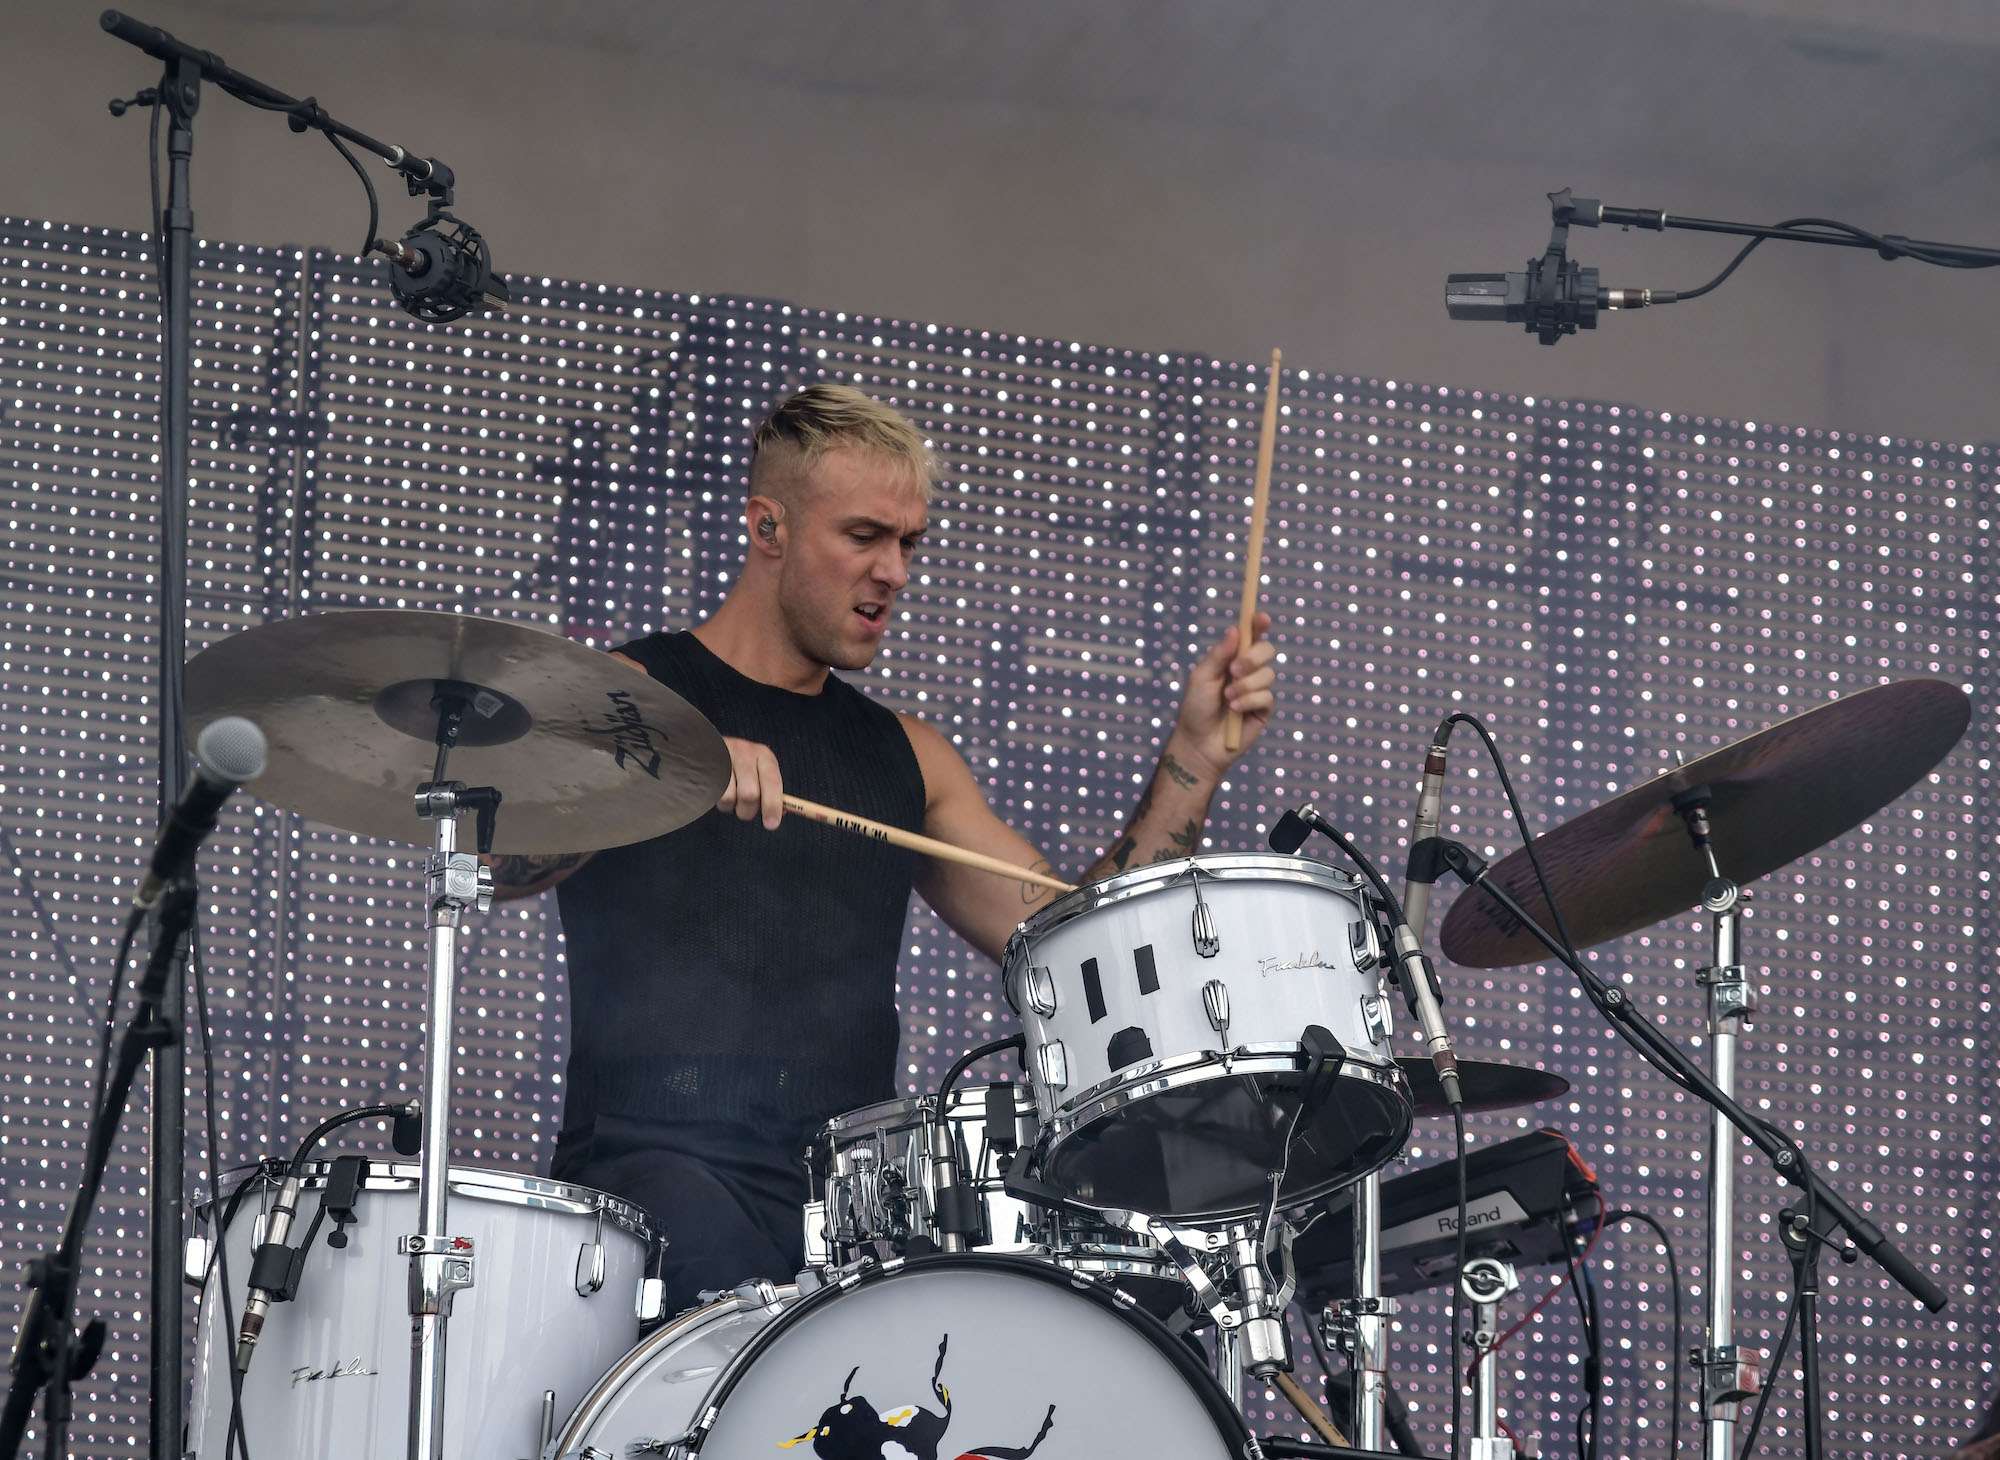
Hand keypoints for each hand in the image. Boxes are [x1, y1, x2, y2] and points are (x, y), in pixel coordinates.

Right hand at [717, 737, 784, 828]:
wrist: (708, 746)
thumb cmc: (739, 764)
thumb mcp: (758, 771)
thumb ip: (770, 791)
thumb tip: (780, 813)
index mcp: (763, 755)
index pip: (772, 782)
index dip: (772, 805)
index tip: (772, 824)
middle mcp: (744, 753)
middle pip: (750, 794)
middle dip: (748, 811)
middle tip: (745, 811)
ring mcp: (723, 758)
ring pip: (728, 798)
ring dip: (729, 806)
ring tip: (729, 796)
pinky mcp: (706, 767)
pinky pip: (712, 795)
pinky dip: (715, 801)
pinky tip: (717, 790)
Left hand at [1171, 611, 1276, 777]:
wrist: (1198, 743)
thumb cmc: (1195, 709)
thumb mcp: (1202, 678)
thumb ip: (1218, 655)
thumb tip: (1235, 629)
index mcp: (1231, 660)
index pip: (1250, 637)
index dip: (1258, 624)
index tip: (1261, 618)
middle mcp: (1247, 672)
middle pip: (1267, 651)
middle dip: (1253, 657)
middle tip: (1235, 670)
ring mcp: (1257, 690)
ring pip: (1268, 674)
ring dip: (1246, 685)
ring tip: (1228, 699)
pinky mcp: (1263, 709)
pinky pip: (1267, 696)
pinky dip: (1249, 701)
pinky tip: (1235, 710)